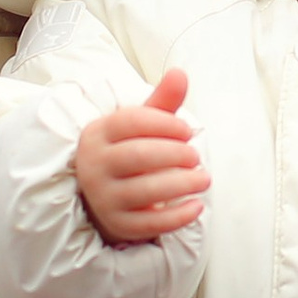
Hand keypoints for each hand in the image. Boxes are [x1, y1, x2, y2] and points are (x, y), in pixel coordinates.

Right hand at [76, 67, 208, 245]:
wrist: (106, 194)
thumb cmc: (131, 149)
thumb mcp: (143, 124)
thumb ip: (162, 101)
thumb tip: (180, 73)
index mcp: (98, 134)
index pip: (130, 122)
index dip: (164, 124)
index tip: (188, 130)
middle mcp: (94, 165)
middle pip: (136, 156)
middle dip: (173, 154)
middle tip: (196, 156)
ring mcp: (103, 197)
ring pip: (142, 191)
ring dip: (180, 185)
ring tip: (203, 179)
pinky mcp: (117, 224)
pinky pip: (147, 224)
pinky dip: (176, 217)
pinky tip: (196, 206)